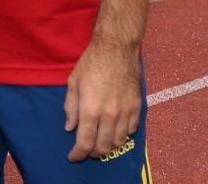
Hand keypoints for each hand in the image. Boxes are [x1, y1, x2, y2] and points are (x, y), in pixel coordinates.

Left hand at [63, 39, 140, 160]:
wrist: (116, 49)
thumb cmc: (90, 63)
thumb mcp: (73, 82)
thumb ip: (71, 107)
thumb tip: (70, 127)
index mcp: (90, 110)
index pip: (85, 142)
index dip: (78, 154)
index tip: (73, 157)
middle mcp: (109, 115)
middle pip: (103, 147)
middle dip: (93, 153)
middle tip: (86, 149)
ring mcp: (125, 112)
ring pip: (119, 142)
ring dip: (108, 146)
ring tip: (100, 142)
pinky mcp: (137, 107)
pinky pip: (131, 130)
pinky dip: (122, 135)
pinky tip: (115, 131)